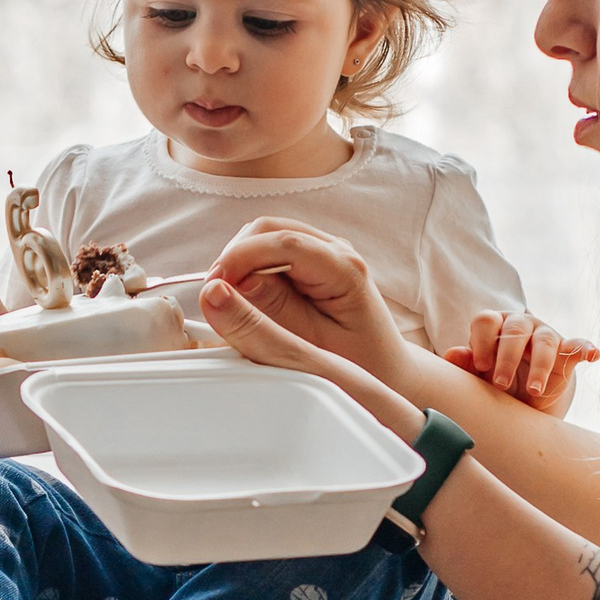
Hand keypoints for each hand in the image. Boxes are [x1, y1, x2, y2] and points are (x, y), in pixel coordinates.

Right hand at [203, 218, 413, 384]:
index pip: (282, 241)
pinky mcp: (312, 261)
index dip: (239, 257)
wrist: (387, 371)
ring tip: (227, 299)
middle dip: (234, 256)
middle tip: (214, 295)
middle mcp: (336, 250)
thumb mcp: (312, 346)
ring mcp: (325, 251)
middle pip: (269, 228)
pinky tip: (244, 297)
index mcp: (344, 268)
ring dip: (240, 261)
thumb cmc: (359, 364)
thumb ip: (270, 314)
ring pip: (266, 235)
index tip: (213, 286)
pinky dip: (250, 268)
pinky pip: (271, 251)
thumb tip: (225, 288)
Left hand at [446, 309, 599, 417]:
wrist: (526, 404)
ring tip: (533, 390)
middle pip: (514, 328)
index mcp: (494, 326)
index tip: (480, 367)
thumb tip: (451, 354)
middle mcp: (520, 326)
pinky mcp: (566, 351)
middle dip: (507, 357)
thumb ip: (466, 365)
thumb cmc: (496, 384)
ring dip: (539, 365)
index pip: (486, 320)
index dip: (482, 341)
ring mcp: (545, 336)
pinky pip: (578, 345)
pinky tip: (593, 355)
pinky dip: (585, 348)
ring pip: (543, 340)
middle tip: (501, 385)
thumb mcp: (480, 378)